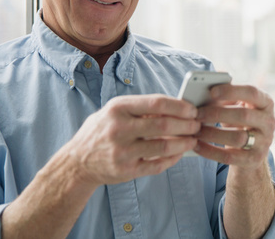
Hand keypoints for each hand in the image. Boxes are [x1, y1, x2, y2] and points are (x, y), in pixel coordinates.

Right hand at [66, 94, 199, 185]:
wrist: (77, 162)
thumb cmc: (102, 130)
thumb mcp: (114, 111)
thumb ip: (141, 108)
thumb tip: (177, 106)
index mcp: (118, 108)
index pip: (157, 103)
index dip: (180, 106)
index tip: (192, 108)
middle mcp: (119, 129)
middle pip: (164, 126)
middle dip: (187, 125)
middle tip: (197, 124)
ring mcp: (122, 152)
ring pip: (164, 147)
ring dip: (184, 143)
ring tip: (193, 139)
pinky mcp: (126, 171)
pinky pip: (158, 165)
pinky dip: (173, 159)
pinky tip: (180, 153)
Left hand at [193, 84, 274, 168]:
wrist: (251, 149)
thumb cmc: (239, 120)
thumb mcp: (237, 105)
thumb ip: (226, 97)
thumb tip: (203, 91)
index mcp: (266, 103)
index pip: (252, 93)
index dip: (231, 91)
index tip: (211, 91)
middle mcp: (269, 122)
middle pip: (244, 115)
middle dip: (217, 113)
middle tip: (197, 114)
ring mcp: (264, 142)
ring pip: (237, 138)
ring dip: (212, 134)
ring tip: (195, 130)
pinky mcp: (254, 160)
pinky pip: (229, 157)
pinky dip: (210, 151)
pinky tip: (197, 145)